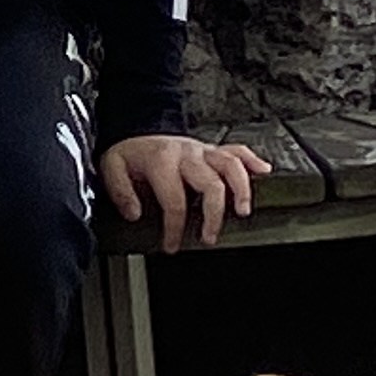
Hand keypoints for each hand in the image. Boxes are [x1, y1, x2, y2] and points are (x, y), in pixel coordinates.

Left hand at [99, 133, 271, 254]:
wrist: (138, 130)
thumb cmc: (130, 154)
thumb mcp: (112, 167)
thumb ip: (119, 191)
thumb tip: (134, 213)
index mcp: (162, 160)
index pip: (174, 200)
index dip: (174, 227)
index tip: (172, 245)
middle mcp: (187, 154)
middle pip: (211, 185)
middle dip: (213, 215)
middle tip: (209, 237)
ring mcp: (202, 150)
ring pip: (230, 165)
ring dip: (241, 189)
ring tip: (243, 211)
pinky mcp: (211, 149)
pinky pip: (237, 150)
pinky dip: (252, 160)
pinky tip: (264, 172)